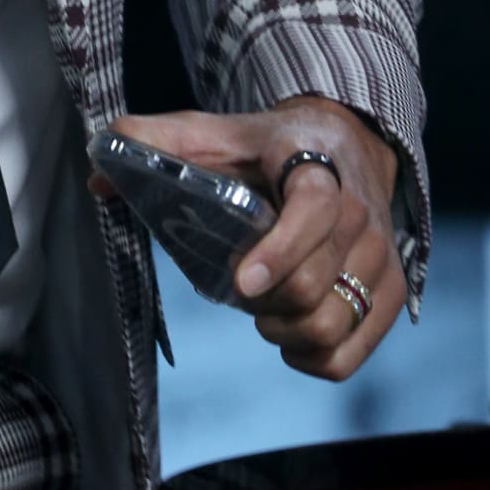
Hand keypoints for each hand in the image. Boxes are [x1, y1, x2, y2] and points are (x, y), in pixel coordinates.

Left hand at [95, 97, 403, 379]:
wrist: (344, 143)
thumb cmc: (267, 146)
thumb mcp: (213, 132)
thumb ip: (155, 142)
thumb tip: (97, 173)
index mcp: (316, 165)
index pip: (313, 211)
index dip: (280, 252)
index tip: (240, 283)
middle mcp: (360, 212)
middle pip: (315, 287)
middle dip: (265, 301)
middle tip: (240, 287)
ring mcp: (381, 255)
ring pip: (334, 325)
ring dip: (287, 332)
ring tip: (263, 308)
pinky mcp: (391, 292)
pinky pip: (351, 354)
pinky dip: (315, 358)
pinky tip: (289, 332)